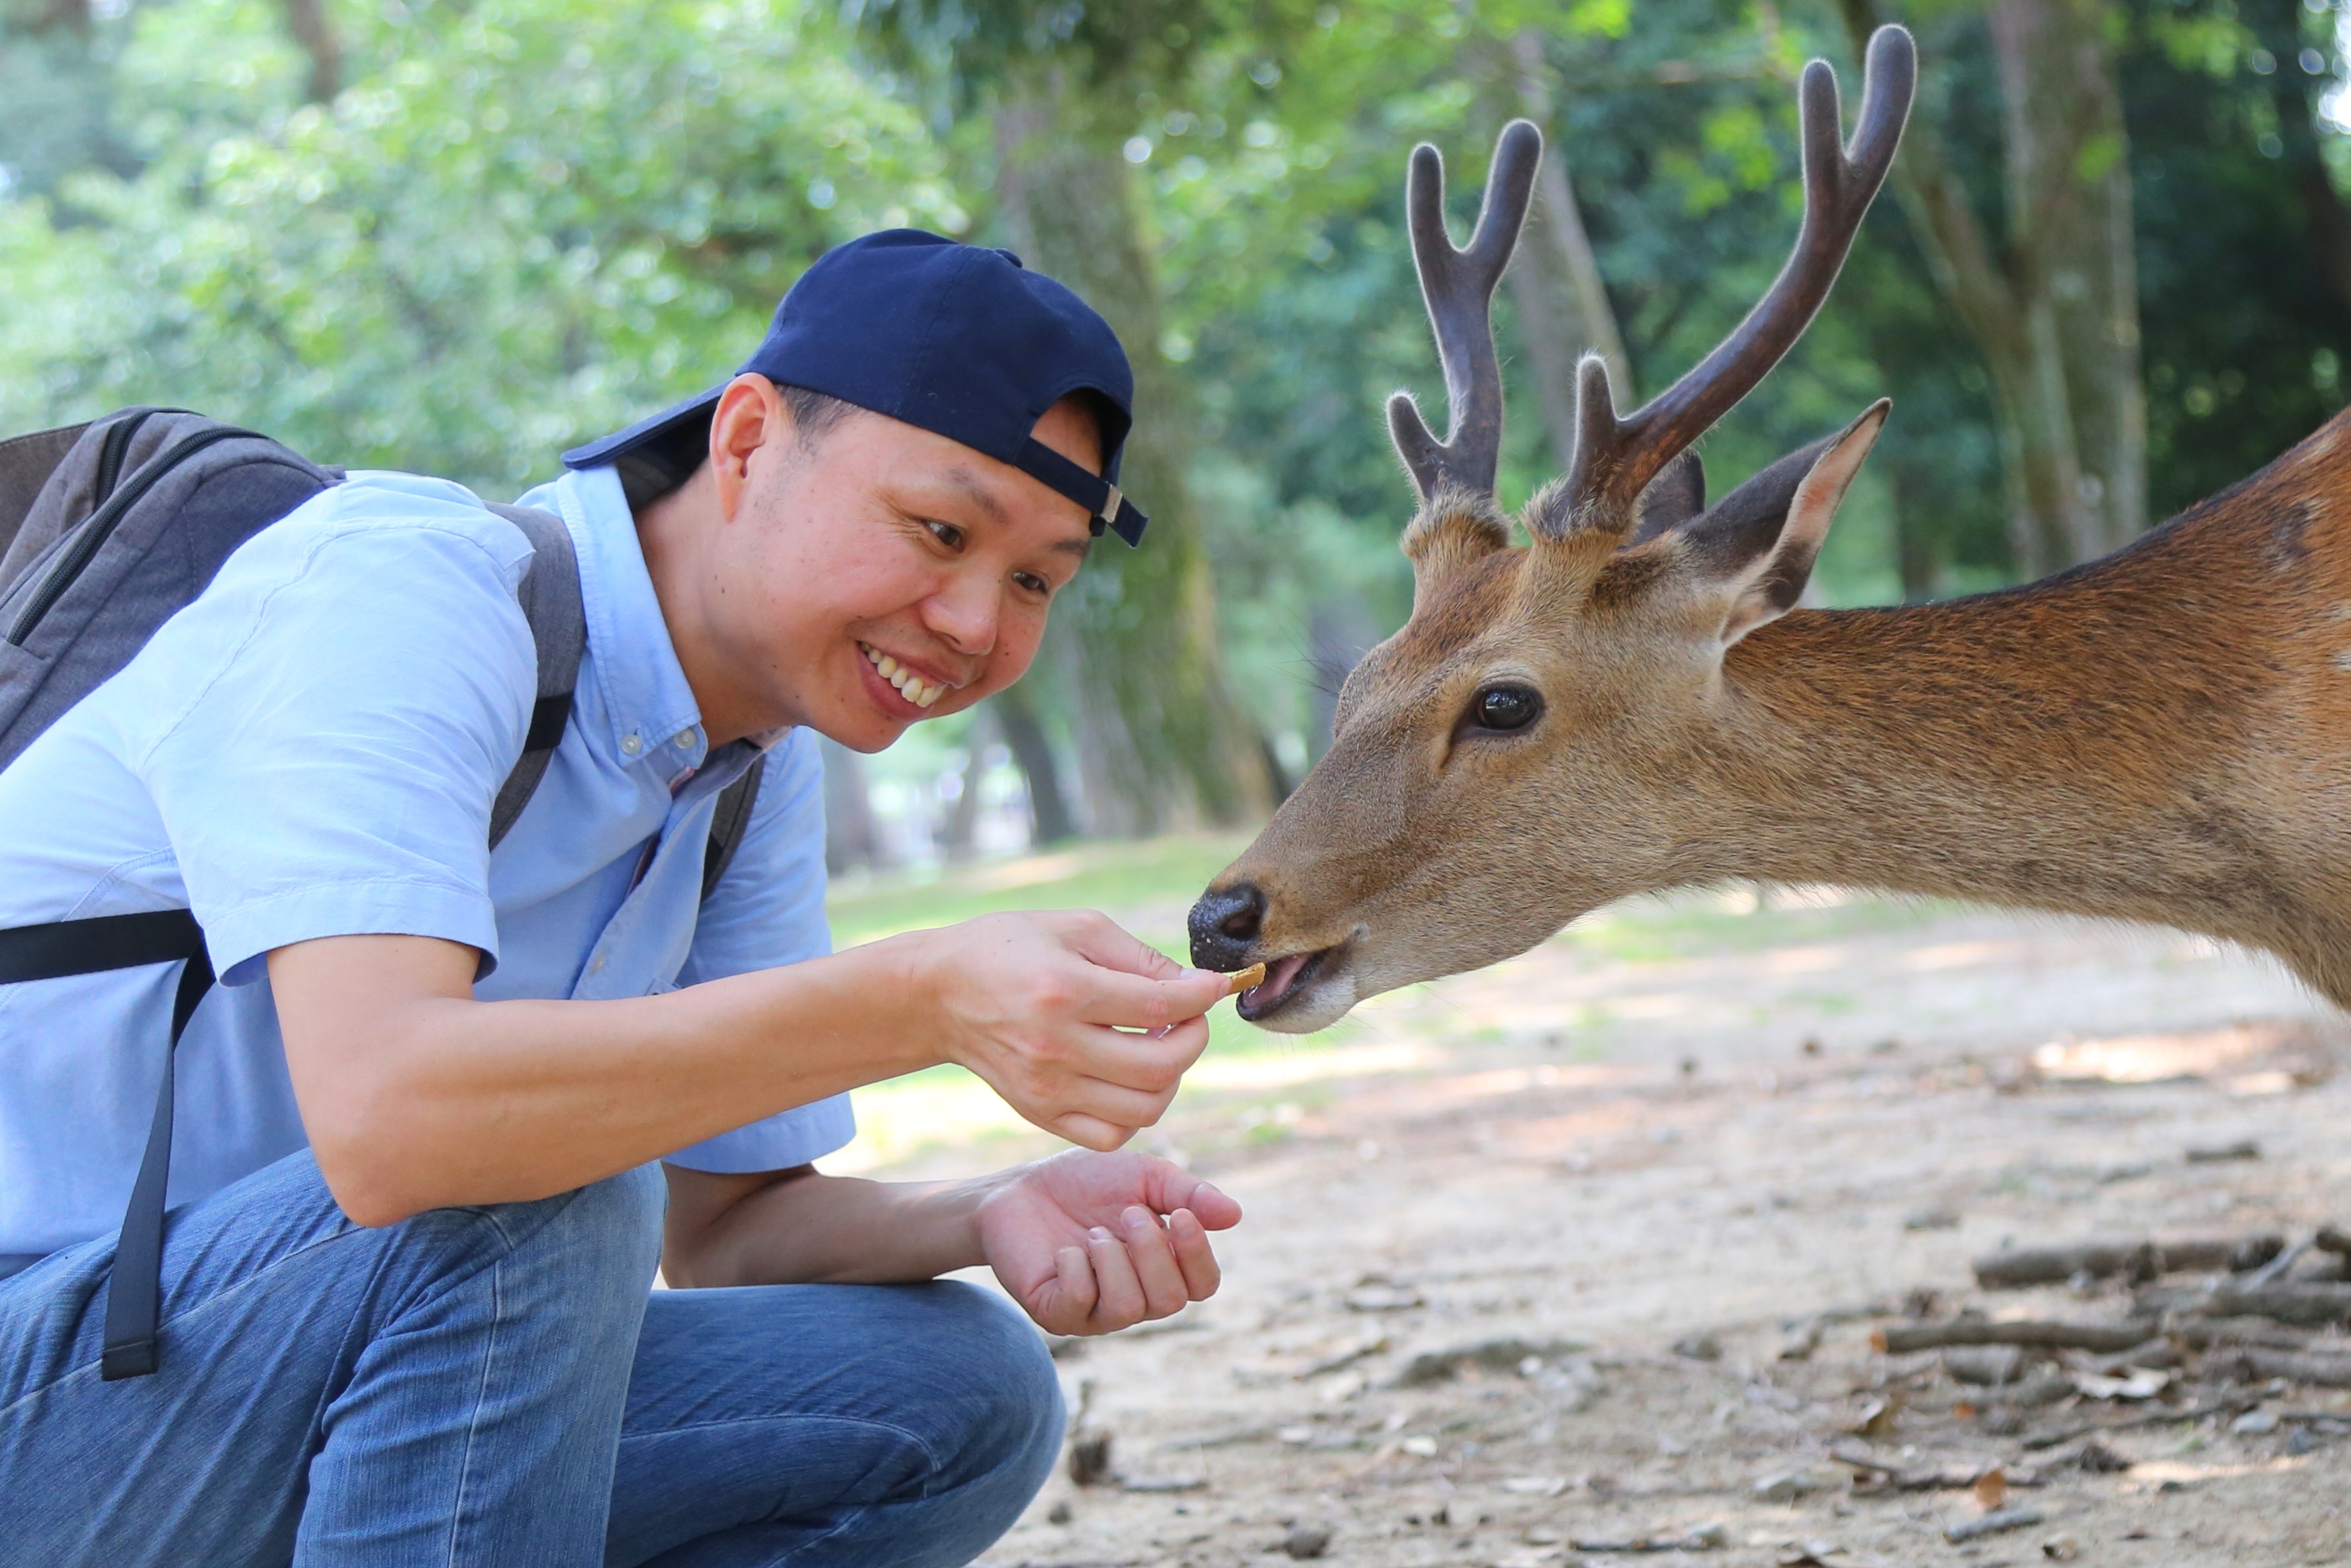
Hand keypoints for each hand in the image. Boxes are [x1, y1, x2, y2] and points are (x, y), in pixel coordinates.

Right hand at [913, 910, 1230, 1150]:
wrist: (939, 995)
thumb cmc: (1010, 949)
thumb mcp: (1075, 927)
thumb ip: (1140, 957)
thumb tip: (1197, 987)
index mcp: (1065, 991)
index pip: (1160, 1005)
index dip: (1201, 996)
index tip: (1213, 986)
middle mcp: (1056, 1047)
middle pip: (1159, 1066)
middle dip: (1192, 1039)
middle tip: (1187, 1018)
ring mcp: (1047, 1089)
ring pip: (1144, 1109)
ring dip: (1169, 1078)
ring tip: (1159, 1046)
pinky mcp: (1040, 1114)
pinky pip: (1111, 1135)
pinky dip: (1135, 1112)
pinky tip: (1129, 1077)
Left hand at [975, 1149, 1241, 1334]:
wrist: (1019, 1187)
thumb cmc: (1085, 1183)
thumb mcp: (1142, 1176)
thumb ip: (1187, 1194)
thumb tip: (1235, 1215)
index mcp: (1162, 1267)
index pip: (1203, 1285)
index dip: (1198, 1255)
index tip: (1179, 1215)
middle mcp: (1135, 1297)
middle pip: (1171, 1301)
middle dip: (1152, 1251)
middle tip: (1128, 1213)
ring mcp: (1096, 1311)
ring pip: (1128, 1307)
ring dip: (1112, 1259)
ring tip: (1092, 1233)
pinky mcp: (1057, 1313)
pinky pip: (1080, 1303)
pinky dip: (1076, 1268)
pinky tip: (1064, 1251)